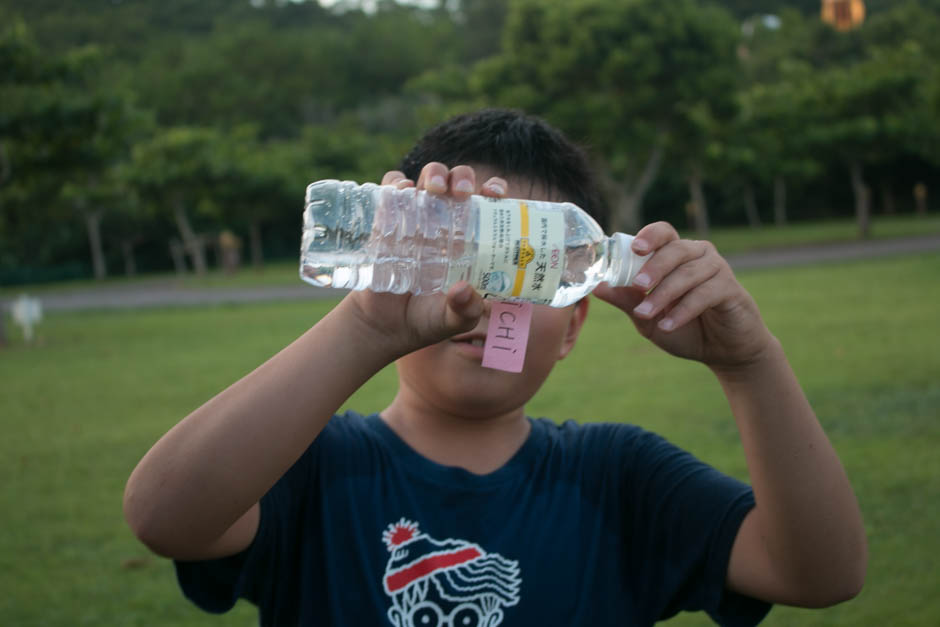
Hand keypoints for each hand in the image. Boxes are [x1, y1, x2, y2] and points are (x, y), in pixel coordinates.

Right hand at [342, 163, 508, 356]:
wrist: (384, 327)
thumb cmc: (426, 320)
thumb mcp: (452, 321)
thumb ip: (464, 311)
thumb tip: (464, 291)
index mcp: (470, 239)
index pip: (488, 203)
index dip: (495, 190)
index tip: (494, 194)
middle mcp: (445, 223)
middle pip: (459, 182)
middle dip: (462, 177)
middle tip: (461, 193)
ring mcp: (416, 219)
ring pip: (429, 178)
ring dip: (435, 173)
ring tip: (435, 189)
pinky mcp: (387, 221)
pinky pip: (391, 189)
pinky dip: (396, 182)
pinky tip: (403, 191)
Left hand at [592, 222, 775, 370]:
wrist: (723, 351)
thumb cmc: (685, 328)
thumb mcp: (648, 318)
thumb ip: (626, 300)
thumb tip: (596, 287)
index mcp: (677, 254)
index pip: (664, 233)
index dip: (650, 235)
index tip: (635, 248)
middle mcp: (698, 255)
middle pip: (675, 249)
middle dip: (654, 267)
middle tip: (637, 285)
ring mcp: (717, 269)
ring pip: (688, 273)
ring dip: (664, 295)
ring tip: (645, 314)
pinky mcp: (731, 289)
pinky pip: (705, 294)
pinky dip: (683, 310)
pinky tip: (668, 325)